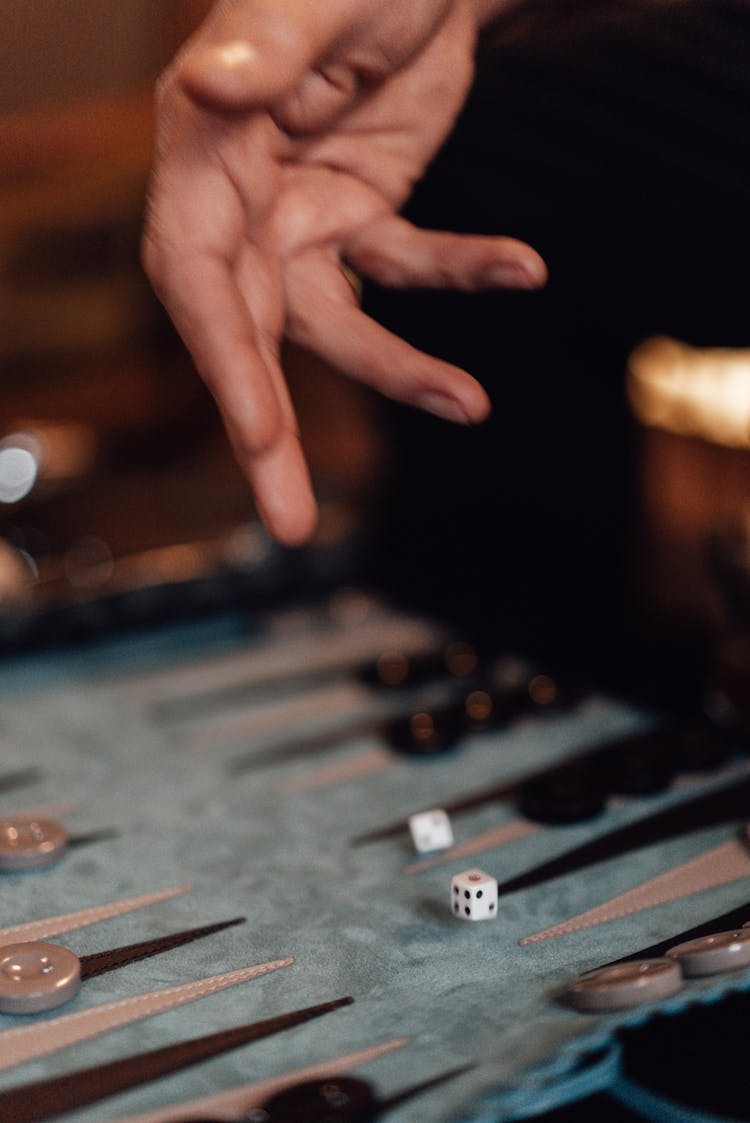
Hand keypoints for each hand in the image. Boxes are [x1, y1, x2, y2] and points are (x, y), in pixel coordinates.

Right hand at [143, 0, 545, 544]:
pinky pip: (407, 265)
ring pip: (334, 325)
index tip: (260, 436)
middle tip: (289, 526)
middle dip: (268, 432)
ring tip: (469, 403)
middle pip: (247, 331)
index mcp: (206, 148)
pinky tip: (521, 267)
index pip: (196, 273)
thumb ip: (264, 46)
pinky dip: (463, 271)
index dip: (224, 358)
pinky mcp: (360, 217)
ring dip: (399, 371)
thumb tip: (209, 89)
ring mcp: (300, 215)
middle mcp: (241, 198)